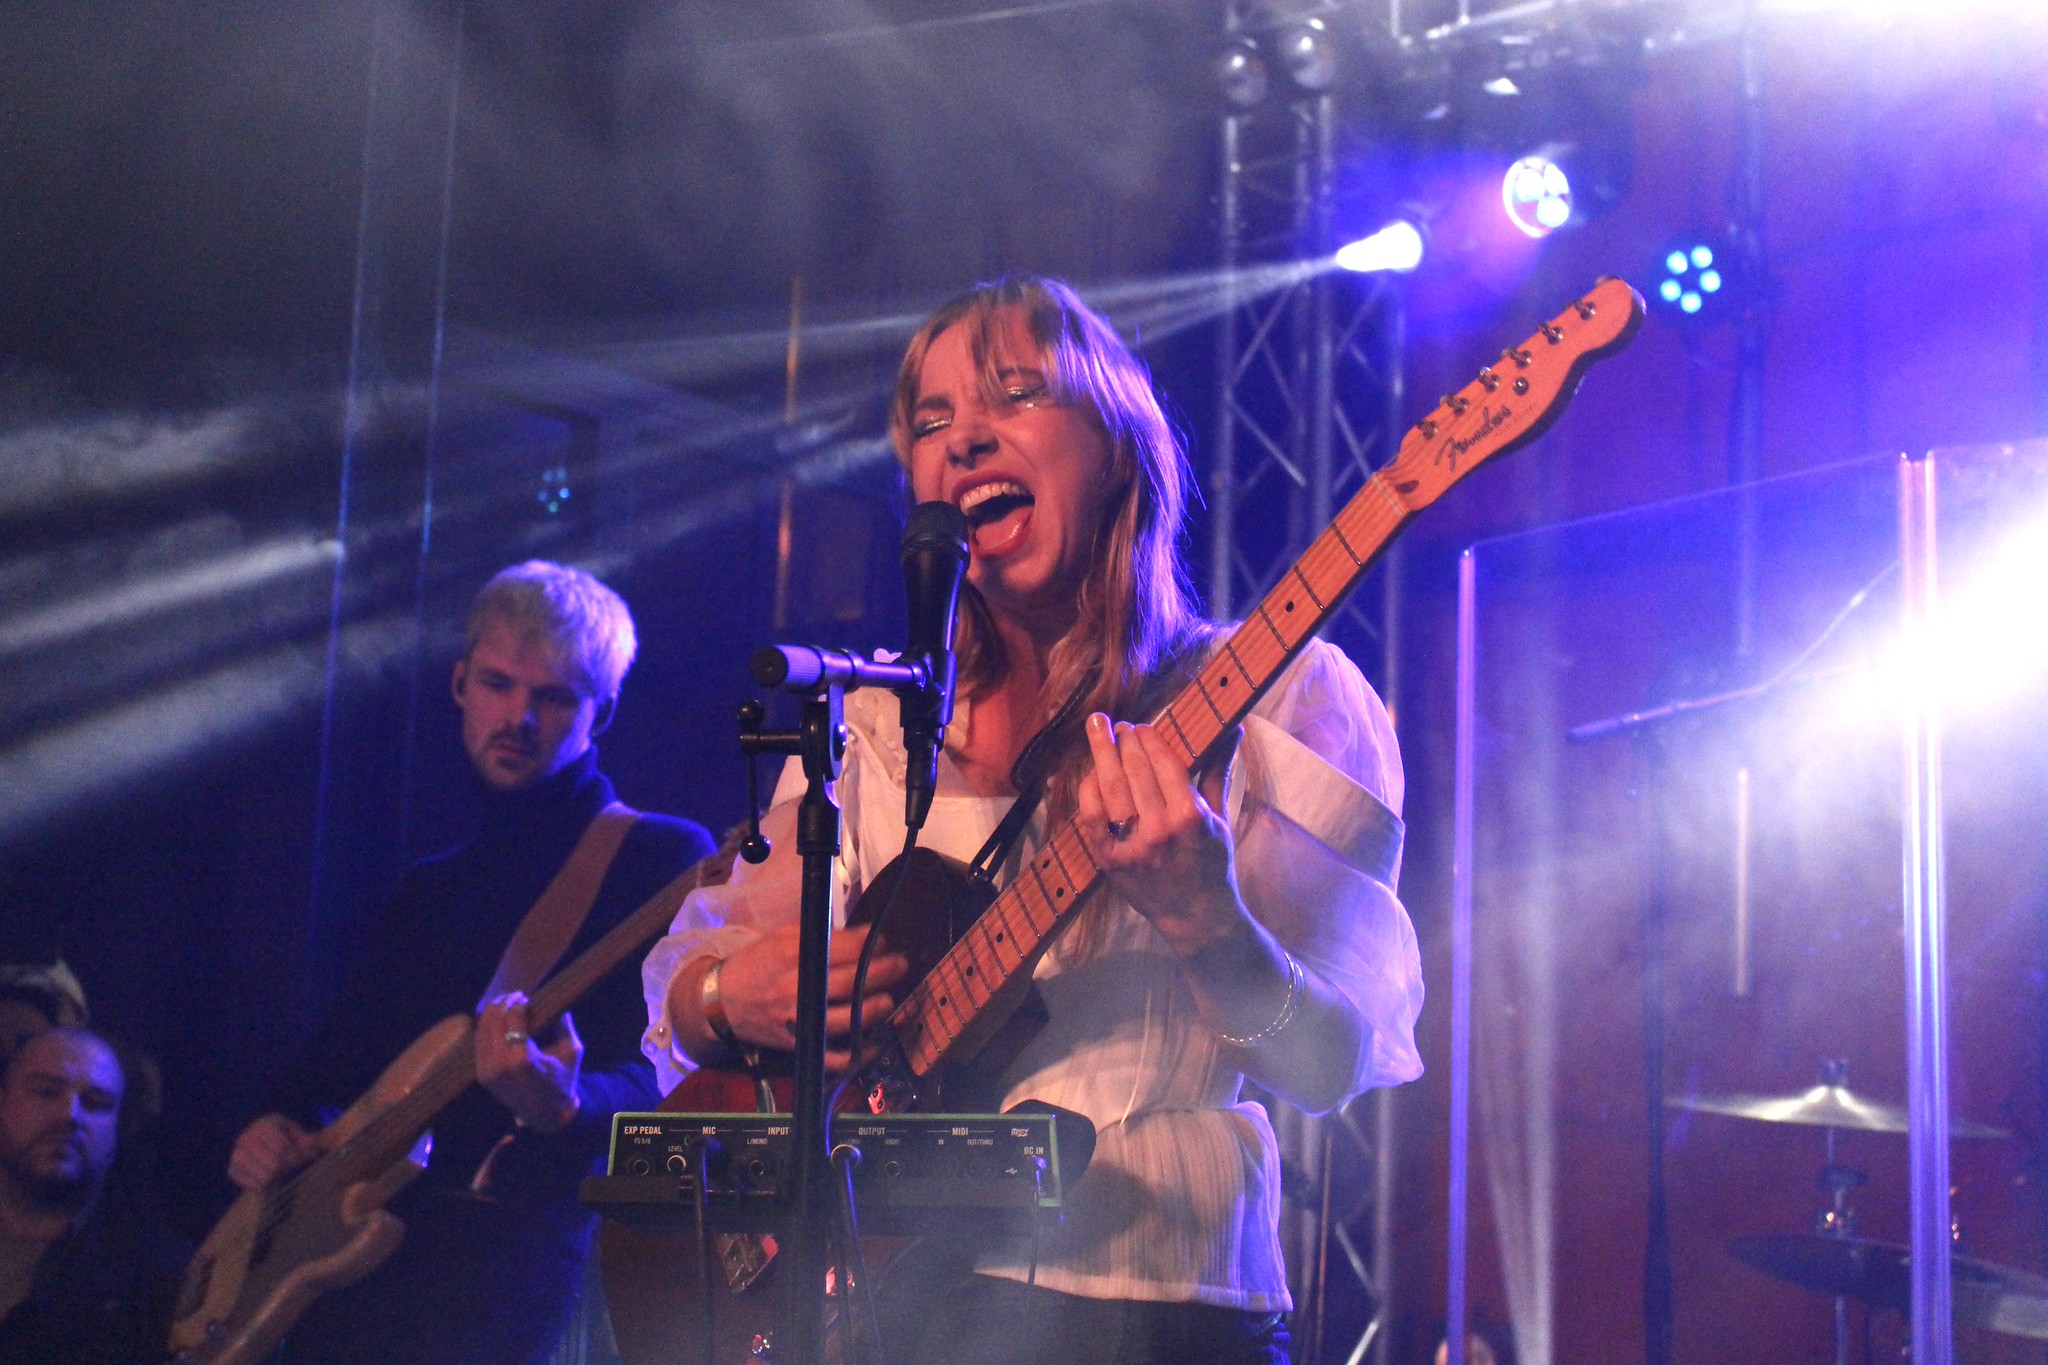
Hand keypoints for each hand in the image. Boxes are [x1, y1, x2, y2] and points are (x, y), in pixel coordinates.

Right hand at [228, 1113, 325, 1189]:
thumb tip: (311, 1143)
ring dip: (278, 1178)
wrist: (265, 1151)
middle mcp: (246, 1137)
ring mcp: (236, 1153)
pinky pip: (254, 1186)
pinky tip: (268, 1179)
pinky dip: (266, 1186)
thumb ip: (309, 1141)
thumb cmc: (288, 1142)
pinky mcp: (232, 1170)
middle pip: (275, 1163)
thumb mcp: (300, 1137)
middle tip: (290, 1167)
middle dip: (287, 1168)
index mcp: (264, 1124)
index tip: (301, 1158)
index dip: (296, 1157)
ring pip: (265, 1177)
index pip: (282, 1147)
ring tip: (280, 1172)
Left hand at [476, 993, 582, 1132]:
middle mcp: (501, 1066)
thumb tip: (556, 1001)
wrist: (545, 1114)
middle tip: (516, 995)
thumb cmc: (563, 1080)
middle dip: (505, 1003)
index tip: (527, 998)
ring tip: (507, 1003)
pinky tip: (498, 1018)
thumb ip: (564, 1024)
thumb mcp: (572, 1052)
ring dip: (494, 1011)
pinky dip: (486, 1026)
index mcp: (524, 1061)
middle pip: (495, 1020)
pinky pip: (479, 1042)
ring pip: (483, 1028)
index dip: (519, 1003)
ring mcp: (488, 1072)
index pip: (513, 1019)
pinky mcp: (482, 1075)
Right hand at [712, 922, 907, 1073]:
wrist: (721, 1002)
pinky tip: (874, 1044)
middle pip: (852, 981)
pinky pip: (833, 1056)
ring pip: (848, 1018)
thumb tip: (861, 936)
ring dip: (876, 1008)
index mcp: (793, 955)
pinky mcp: (798, 1045)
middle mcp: (797, 987)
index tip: (884, 941)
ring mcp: (798, 1019)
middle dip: (884, 972)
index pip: (845, 948)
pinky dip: (857, 1054)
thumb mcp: (782, 938)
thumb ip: (819, 936)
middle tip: (900, 965)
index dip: (871, 944)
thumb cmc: (756, 964)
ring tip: (888, 999)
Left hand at [1076, 713, 1249, 956]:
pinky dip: (1089, 790)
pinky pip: (1091, 817)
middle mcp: (1159, 829)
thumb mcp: (1221, 818)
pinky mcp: (1109, 860)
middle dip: (1124, 740)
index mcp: (1190, 816)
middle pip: (1134, 770)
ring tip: (1097, 729)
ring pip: (1110, 788)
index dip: (1149, 738)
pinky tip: (1091, 772)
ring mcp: (1131, 845)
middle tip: (1117, 724)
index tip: (1142, 725)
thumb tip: (1235, 729)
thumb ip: (1219, 771)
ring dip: (1102, 753)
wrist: (1196, 916)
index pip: (1164, 762)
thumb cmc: (1212, 863)